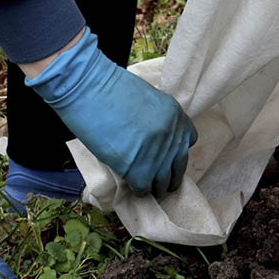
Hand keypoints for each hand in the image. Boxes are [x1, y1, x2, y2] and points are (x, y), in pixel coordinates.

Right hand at [25, 28, 196, 196]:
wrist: (90, 89)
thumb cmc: (111, 88)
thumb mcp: (148, 99)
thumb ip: (158, 119)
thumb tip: (154, 137)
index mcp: (176, 116)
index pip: (189, 141)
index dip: (176, 151)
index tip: (166, 156)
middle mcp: (172, 136)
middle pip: (179, 166)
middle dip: (169, 175)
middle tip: (159, 180)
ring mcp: (158, 155)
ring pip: (163, 182)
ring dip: (154, 186)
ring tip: (146, 187)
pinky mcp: (138, 170)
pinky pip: (143, 188)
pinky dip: (137, 190)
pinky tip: (130, 185)